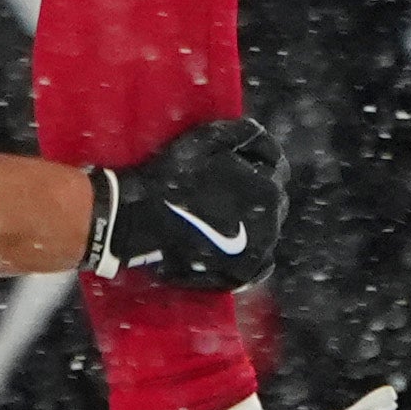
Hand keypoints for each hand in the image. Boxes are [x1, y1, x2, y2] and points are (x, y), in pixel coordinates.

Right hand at [88, 115, 284, 289]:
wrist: (136, 222)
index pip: (274, 167)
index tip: (232, 159)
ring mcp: (255, 255)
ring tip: (222, 214)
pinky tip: (232, 244)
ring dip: (251, 221)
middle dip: (254, 191)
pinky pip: (257, 264)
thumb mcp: (205, 140)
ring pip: (264, 231)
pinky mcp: (238, 275)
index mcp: (267, 191)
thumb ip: (244, 133)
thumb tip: (262, 135)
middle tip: (224, 186)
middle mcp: (270, 226)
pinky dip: (250, 253)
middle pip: (271, 201)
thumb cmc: (170, 177)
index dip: (253, 159)